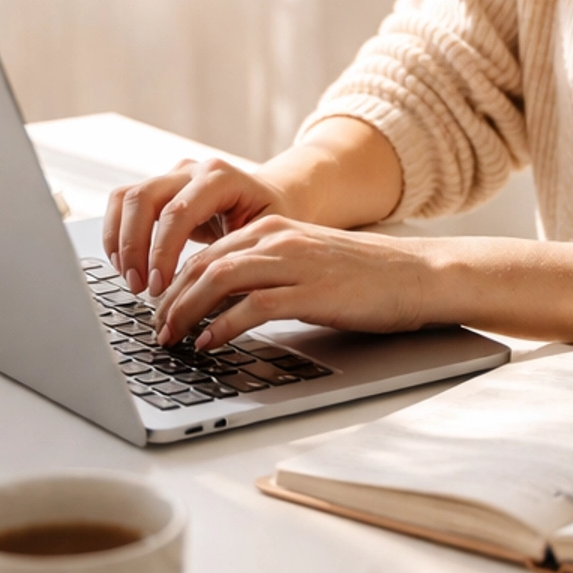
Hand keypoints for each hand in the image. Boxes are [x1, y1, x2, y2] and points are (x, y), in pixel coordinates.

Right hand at [103, 157, 297, 298]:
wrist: (276, 199)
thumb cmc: (274, 222)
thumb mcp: (266, 241)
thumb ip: (236, 264)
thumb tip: (207, 305)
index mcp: (222, 178)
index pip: (179, 210)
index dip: (162, 250)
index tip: (158, 287)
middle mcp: (192, 171)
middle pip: (144, 198)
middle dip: (134, 247)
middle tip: (140, 287)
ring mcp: (172, 177)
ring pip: (126, 197)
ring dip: (120, 241)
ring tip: (130, 279)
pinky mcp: (159, 189)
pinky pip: (123, 203)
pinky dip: (117, 235)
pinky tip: (125, 265)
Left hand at [152, 218, 437, 350]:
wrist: (417, 274)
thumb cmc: (365, 276)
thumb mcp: (305, 264)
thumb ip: (266, 275)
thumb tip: (222, 306)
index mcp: (272, 228)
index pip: (205, 253)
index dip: (174, 284)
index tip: (159, 311)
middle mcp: (277, 239)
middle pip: (202, 265)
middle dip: (171, 301)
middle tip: (156, 332)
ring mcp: (293, 263)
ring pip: (218, 280)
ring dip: (187, 312)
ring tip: (172, 339)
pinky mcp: (310, 291)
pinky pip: (252, 306)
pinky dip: (223, 326)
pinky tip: (210, 344)